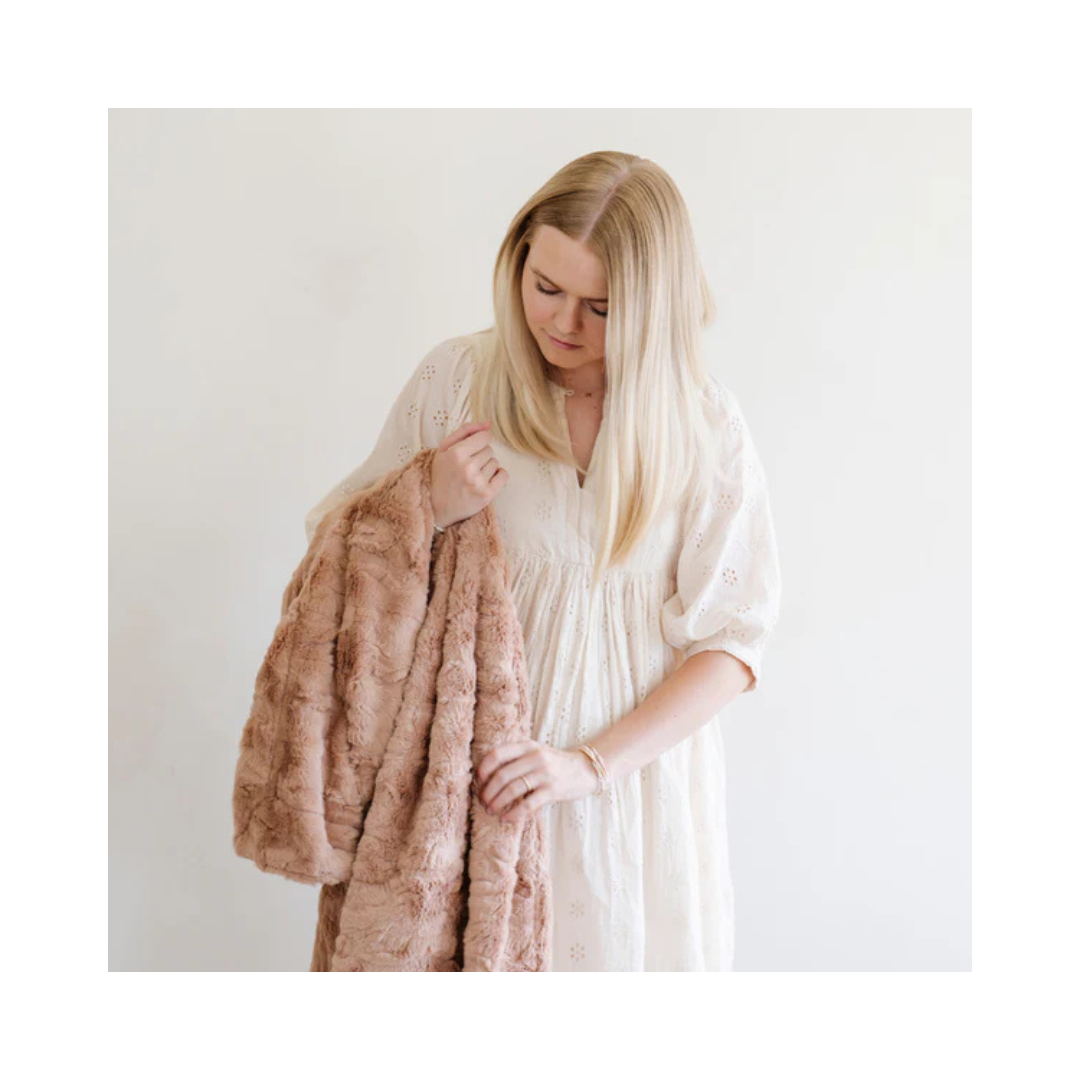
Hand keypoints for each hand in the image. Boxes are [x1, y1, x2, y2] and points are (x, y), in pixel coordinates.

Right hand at [430, 420, 507, 528]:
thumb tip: (488, 424)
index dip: (479, 442)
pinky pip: (504, 475)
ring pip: (495, 463)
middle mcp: (468, 467)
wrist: (436, 507)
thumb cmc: (441, 475)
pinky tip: (484, 481)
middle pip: (490, 450)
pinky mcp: (486, 495)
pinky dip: (497, 477)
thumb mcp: (445, 449)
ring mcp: (478, 482)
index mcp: (456, 453)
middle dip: (480, 456)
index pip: (485, 437)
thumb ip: (466, 431)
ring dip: (487, 468)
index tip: (471, 450)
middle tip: (467, 467)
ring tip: (472, 476)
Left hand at [473, 739, 599, 823]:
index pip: (497, 754)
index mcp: (527, 745)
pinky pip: (528, 804)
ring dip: (498, 803)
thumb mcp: (535, 752)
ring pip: (512, 789)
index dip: (483, 769)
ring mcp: (544, 773)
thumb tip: (485, 774)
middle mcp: (535, 757)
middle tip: (482, 802)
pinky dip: (514, 813)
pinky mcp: (552, 790)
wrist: (585, 769)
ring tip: (491, 811)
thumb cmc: (553, 763)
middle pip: (502, 775)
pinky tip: (506, 819)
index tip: (478, 782)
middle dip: (488, 791)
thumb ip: (515, 758)